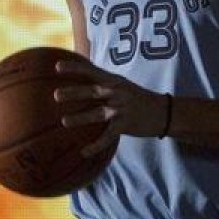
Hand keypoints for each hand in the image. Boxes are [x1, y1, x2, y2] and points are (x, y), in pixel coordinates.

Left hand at [53, 59, 167, 156]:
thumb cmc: (137, 97)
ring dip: (80, 118)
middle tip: (55, 95)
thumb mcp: (122, 84)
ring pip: (98, 114)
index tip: (57, 67)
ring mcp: (121, 109)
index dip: (74, 68)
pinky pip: (107, 137)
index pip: (91, 71)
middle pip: (92, 92)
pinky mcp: (125, 125)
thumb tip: (81, 77)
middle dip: (74, 93)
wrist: (163, 111)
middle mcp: (116, 93)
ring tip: (64, 122)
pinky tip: (84, 152)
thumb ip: (103, 82)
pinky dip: (95, 146)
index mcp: (113, 80)